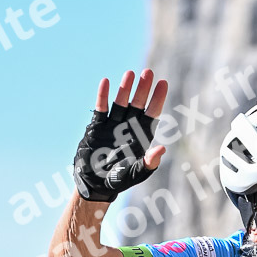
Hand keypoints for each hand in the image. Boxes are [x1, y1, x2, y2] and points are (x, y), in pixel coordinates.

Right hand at [73, 68, 168, 202]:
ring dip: (125, 89)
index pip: (151, 114)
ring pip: (120, 103)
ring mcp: (112, 125)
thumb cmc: (118, 180)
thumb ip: (148, 163)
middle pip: (138, 104)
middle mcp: (128, 127)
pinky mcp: (97, 127)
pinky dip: (103, 96)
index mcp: (141, 137)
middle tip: (148, 72)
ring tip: (130, 74)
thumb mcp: (135, 174)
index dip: (157, 99)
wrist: (94, 184)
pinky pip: (101, 109)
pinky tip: (106, 82)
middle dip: (143, 89)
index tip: (163, 83)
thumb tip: (161, 149)